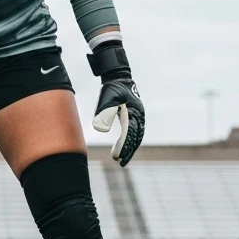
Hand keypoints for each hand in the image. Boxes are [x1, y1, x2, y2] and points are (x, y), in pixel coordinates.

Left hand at [87, 43, 144, 166]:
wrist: (118, 76)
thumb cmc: (111, 87)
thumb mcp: (107, 98)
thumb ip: (105, 113)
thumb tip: (100, 130)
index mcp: (133, 112)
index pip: (129, 133)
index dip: (123, 146)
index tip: (117, 157)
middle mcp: (138, 115)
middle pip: (136, 137)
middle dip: (129, 151)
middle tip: (120, 163)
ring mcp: (138, 115)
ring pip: (136, 135)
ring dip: (130, 147)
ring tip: (121, 158)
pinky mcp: (134, 115)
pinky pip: (134, 131)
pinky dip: (130, 140)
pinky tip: (122, 146)